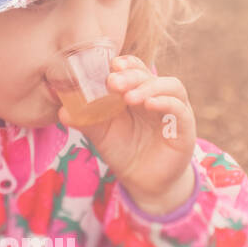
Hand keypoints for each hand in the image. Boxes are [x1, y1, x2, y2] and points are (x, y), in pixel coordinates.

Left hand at [57, 55, 196, 213]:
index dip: (126, 64)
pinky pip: (180, 109)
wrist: (143, 182)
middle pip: (150, 75)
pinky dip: (166, 103)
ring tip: (130, 97)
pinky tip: (150, 105)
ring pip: (171, 87)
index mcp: (137, 92)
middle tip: (113, 82)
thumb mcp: (102, 135)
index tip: (111, 66)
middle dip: (132, 75)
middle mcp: (157, 97)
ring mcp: (173, 111)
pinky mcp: (185, 128)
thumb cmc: (124, 152)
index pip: (135, 69)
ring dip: (150, 87)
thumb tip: (62, 111)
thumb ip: (86, 120)